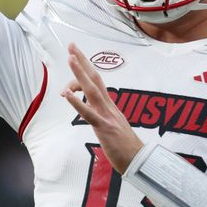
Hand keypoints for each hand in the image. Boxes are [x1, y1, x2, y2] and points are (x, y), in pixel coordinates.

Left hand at [61, 43, 143, 172]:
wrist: (140, 161)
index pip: (97, 81)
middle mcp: (109, 106)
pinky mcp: (104, 128)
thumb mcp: (113, 127)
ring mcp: (107, 115)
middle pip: (95, 77)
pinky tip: (65, 95)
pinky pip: (88, 114)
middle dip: (82, 60)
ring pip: (92, 90)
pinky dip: (76, 103)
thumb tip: (93, 111)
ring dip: (80, 73)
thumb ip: (103, 116)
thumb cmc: (126, 147)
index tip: (75, 54)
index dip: (86, 67)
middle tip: (71, 45)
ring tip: (70, 58)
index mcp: (110, 106)